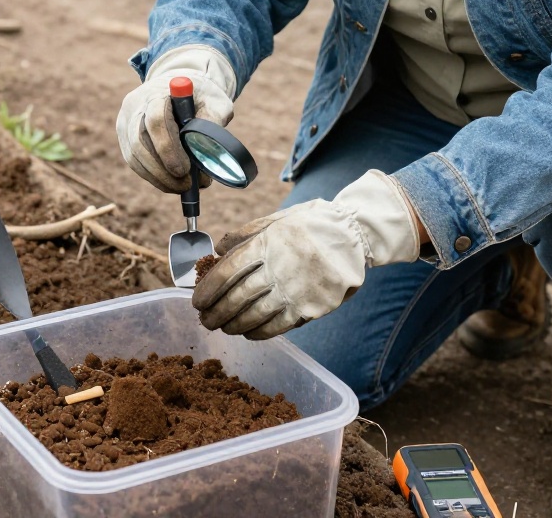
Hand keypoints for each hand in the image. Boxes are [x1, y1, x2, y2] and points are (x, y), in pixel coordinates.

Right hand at [116, 46, 235, 193]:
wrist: (179, 88)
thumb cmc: (199, 96)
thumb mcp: (215, 101)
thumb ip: (214, 120)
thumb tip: (209, 152)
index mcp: (157, 93)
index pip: (156, 120)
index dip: (168, 147)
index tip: (185, 169)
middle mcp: (135, 107)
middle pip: (139, 142)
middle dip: (162, 170)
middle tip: (185, 185)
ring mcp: (126, 123)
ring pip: (134, 156)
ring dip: (158, 177)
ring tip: (181, 187)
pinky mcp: (124, 137)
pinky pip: (134, 162)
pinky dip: (152, 176)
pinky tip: (170, 183)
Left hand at [192, 170, 420, 338]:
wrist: (355, 236)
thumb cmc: (313, 224)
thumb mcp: (279, 218)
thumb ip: (247, 233)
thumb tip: (218, 249)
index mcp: (268, 243)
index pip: (228, 271)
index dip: (208, 289)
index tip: (197, 300)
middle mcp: (279, 268)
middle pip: (236, 298)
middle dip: (216, 312)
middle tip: (205, 320)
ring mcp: (295, 290)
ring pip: (253, 316)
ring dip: (233, 325)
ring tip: (223, 328)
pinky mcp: (310, 307)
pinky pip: (277, 326)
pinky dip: (258, 332)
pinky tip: (248, 333)